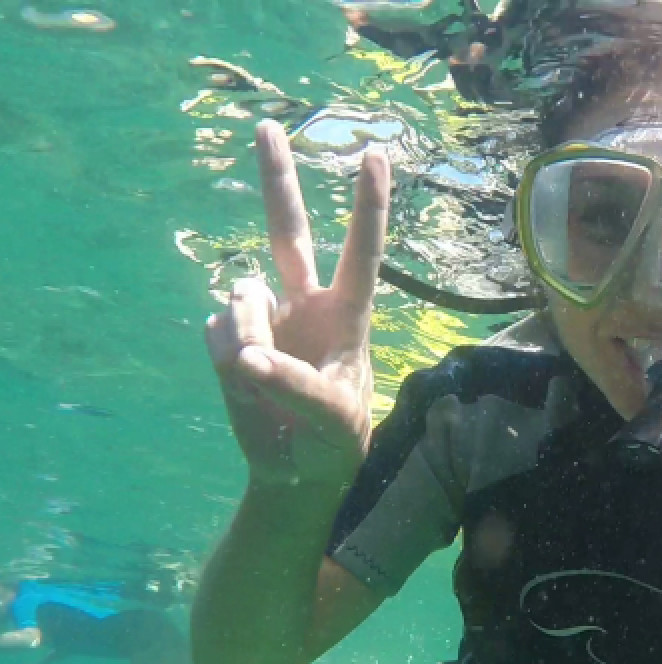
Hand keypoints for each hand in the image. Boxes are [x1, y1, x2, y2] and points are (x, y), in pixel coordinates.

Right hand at [205, 121, 390, 485]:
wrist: (296, 469)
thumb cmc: (333, 439)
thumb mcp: (331, 420)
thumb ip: (293, 385)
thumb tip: (244, 356)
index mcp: (348, 314)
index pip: (362, 252)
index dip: (368, 205)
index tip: (375, 154)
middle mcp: (304, 302)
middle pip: (288, 230)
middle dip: (276, 178)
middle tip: (266, 127)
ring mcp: (264, 316)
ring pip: (242, 296)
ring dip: (250, 338)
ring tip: (266, 382)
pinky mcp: (229, 336)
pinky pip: (216, 332)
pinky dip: (228, 362)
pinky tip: (247, 385)